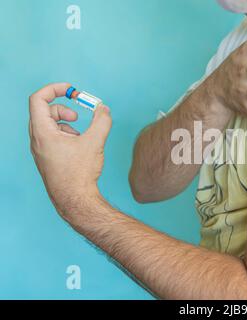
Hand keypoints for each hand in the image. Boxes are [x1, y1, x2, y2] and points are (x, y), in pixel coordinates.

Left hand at [29, 83, 111, 217]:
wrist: (75, 200)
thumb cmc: (79, 174)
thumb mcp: (94, 142)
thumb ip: (101, 121)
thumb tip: (103, 109)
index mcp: (42, 132)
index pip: (38, 99)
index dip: (54, 89)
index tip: (71, 90)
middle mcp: (37, 140)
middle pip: (43, 111)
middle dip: (63, 108)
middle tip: (78, 114)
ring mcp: (41, 150)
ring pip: (48, 125)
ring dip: (65, 123)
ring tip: (80, 134)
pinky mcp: (47, 158)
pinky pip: (52, 138)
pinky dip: (65, 135)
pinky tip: (79, 147)